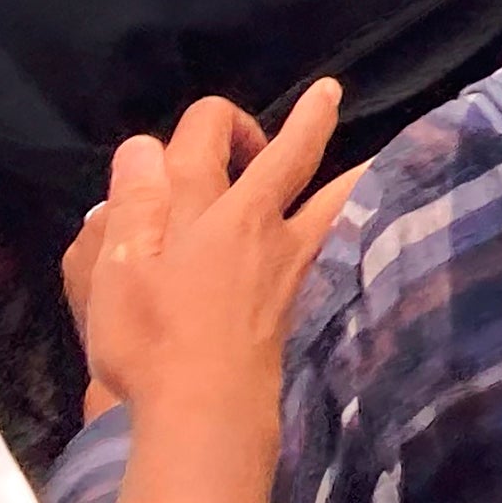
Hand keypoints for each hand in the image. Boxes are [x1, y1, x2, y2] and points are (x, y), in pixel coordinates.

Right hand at [66, 83, 353, 433]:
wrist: (207, 407)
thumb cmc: (153, 339)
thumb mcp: (120, 269)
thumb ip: (136, 204)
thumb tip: (144, 147)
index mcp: (213, 210)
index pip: (211, 136)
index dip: (210, 120)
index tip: (206, 130)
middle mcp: (262, 225)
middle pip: (294, 158)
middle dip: (310, 121)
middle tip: (329, 94)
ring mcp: (291, 262)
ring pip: (339, 199)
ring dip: (359, 171)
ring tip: (382, 156)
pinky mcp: (304, 298)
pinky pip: (339, 244)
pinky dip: (356, 224)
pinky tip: (365, 228)